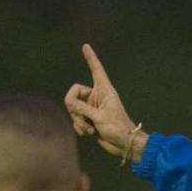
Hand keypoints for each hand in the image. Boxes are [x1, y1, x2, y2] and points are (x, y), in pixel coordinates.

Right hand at [64, 44, 148, 161]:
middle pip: (74, 93)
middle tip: (83, 118)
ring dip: (78, 121)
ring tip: (91, 129)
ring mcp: (92, 108)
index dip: (91, 58)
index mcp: (104, 90)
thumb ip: (82, 108)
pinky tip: (90, 134)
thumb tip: (68, 102)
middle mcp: (97, 97)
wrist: (124, 144)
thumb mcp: (99, 117)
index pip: (96, 70)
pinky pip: (76, 119)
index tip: (86, 45)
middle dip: (74, 107)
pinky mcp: (89, 119)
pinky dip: (80, 127)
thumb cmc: (118, 128)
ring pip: (73, 109)